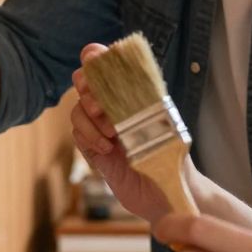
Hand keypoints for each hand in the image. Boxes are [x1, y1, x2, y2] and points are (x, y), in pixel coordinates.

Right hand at [70, 43, 175, 223]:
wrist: (166, 195)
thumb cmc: (173, 158)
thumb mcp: (167, 126)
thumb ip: (150, 104)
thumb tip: (137, 86)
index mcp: (131, 94)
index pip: (106, 64)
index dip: (95, 57)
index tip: (94, 59)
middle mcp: (112, 106)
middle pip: (82, 81)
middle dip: (86, 88)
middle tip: (99, 106)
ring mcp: (100, 127)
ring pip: (77, 109)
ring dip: (90, 119)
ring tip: (112, 133)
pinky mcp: (93, 149)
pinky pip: (78, 134)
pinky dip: (89, 138)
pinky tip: (107, 149)